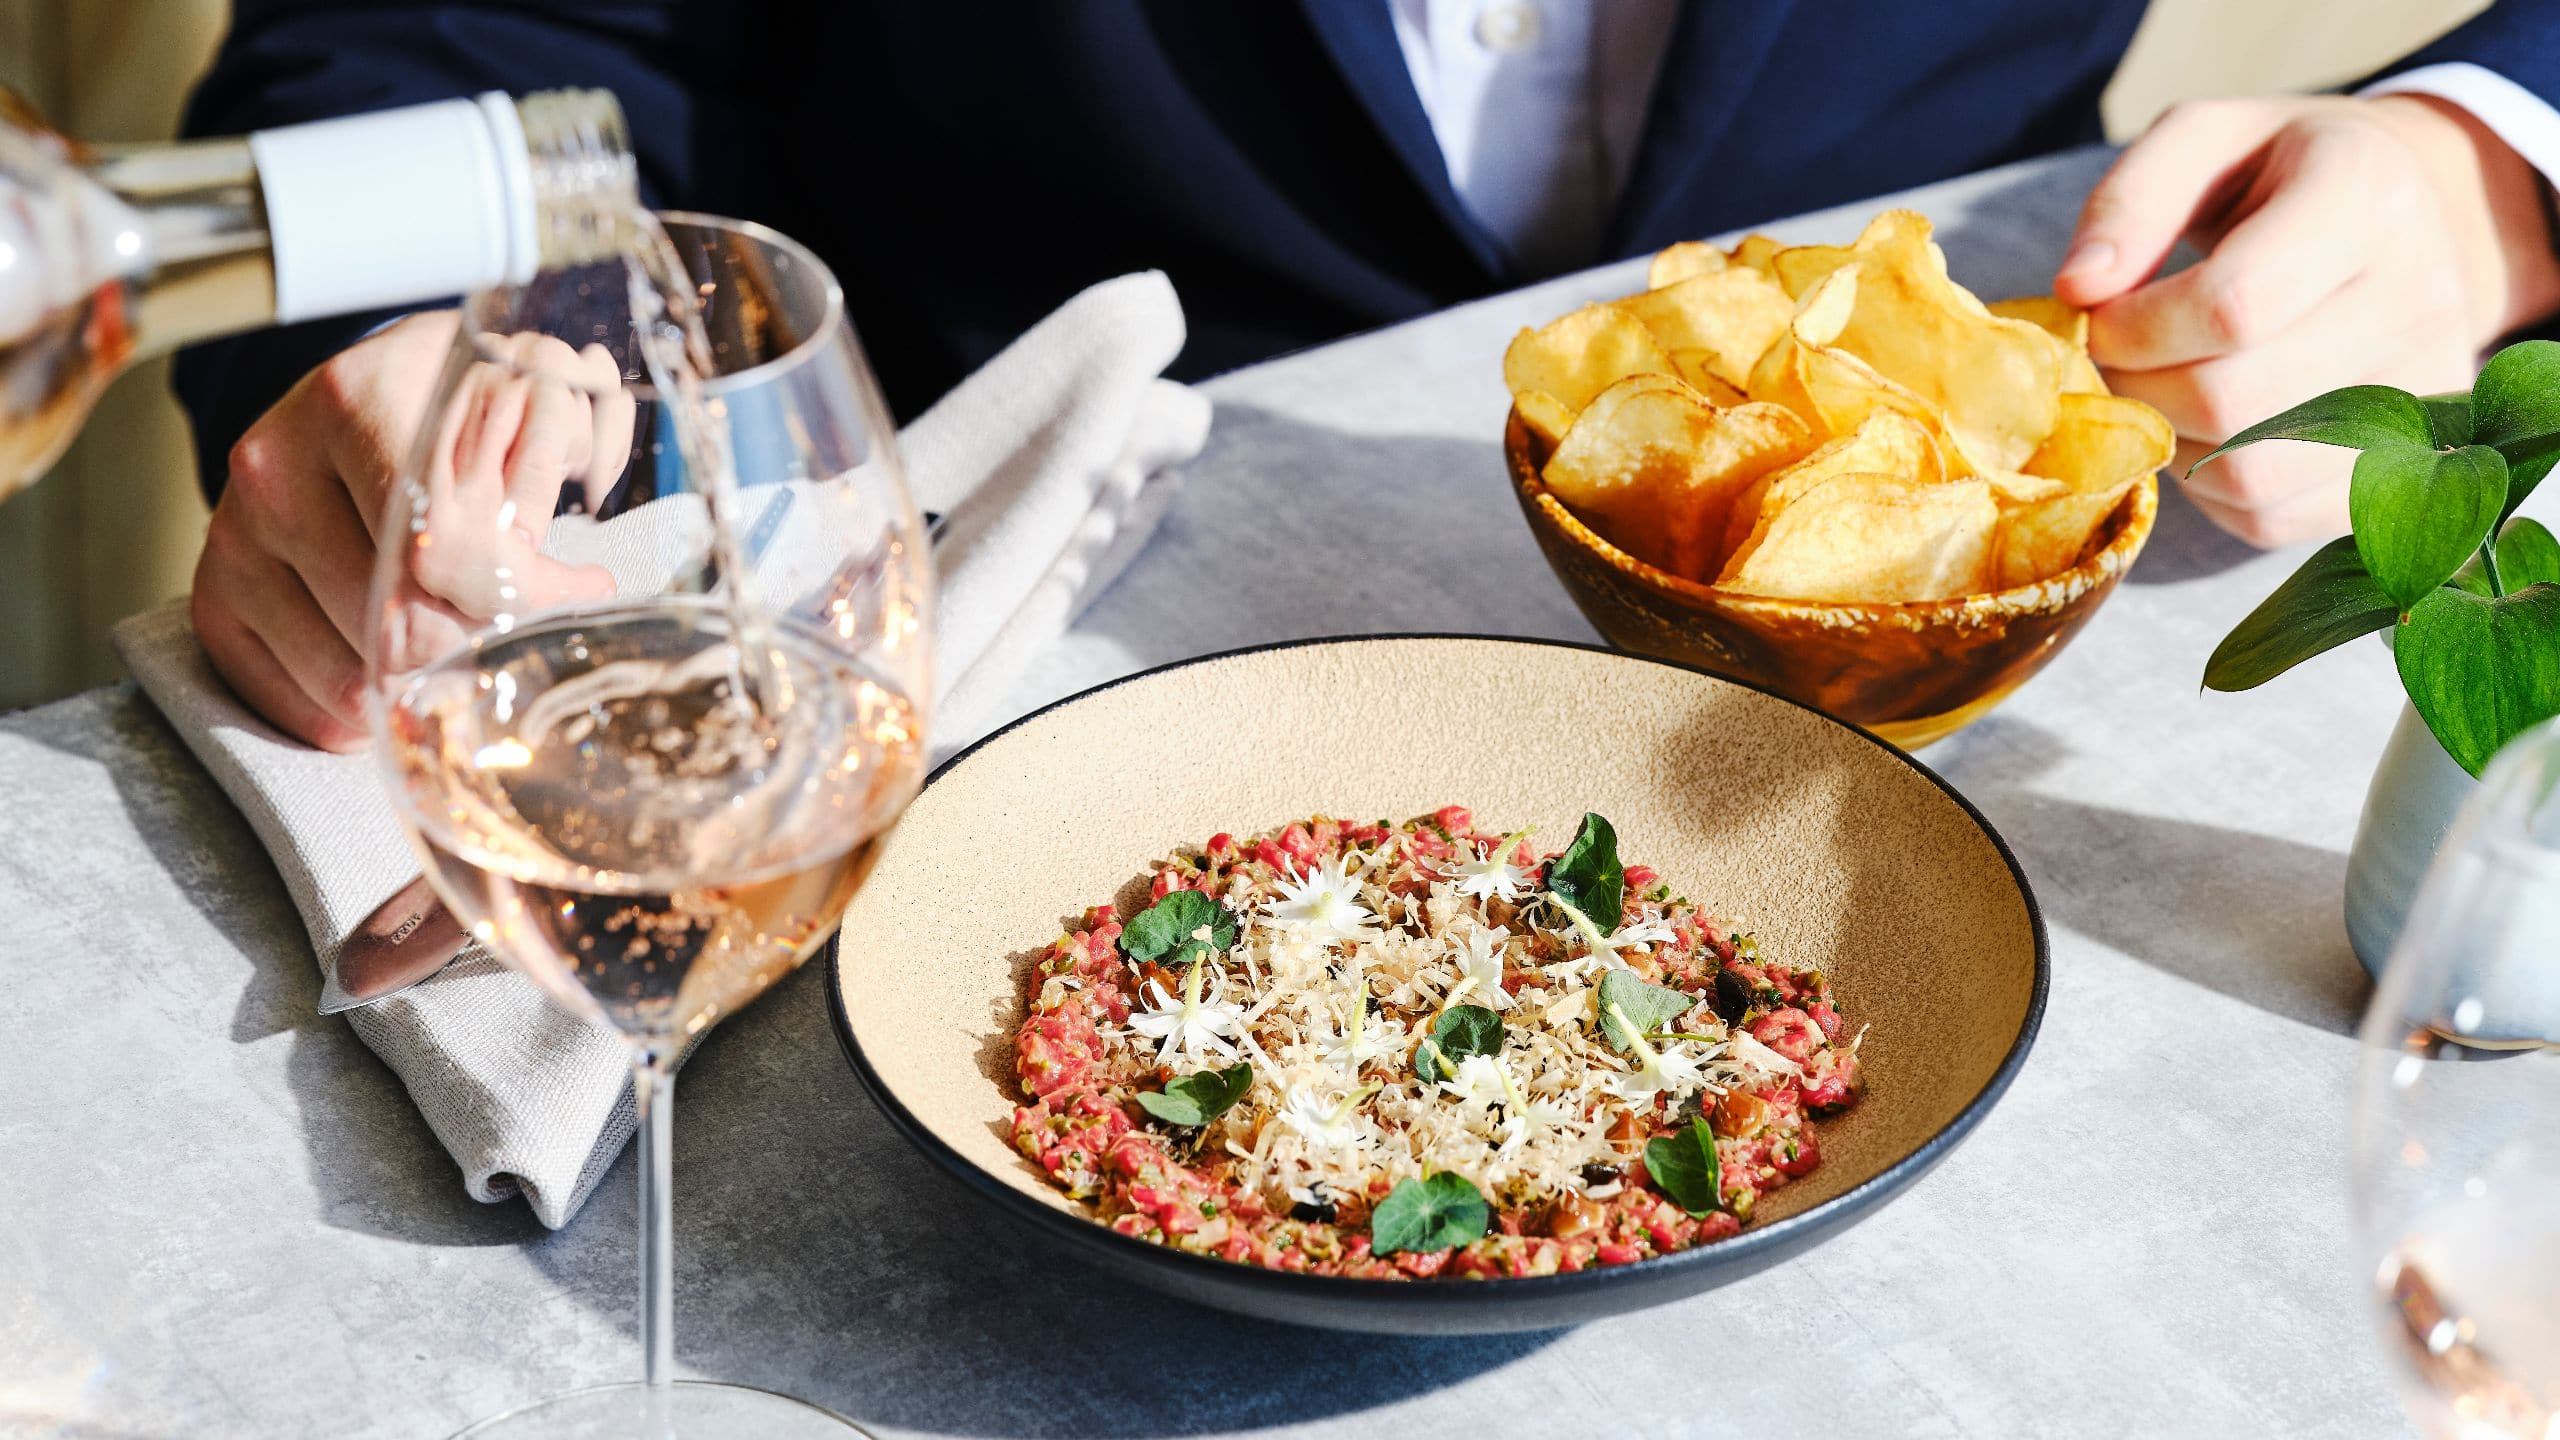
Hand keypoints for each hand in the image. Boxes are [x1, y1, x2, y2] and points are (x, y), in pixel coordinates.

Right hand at [192, 313, 629, 749]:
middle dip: (481, 645)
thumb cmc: (473, 401)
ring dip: (425, 688)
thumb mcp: (541, 386)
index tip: (581, 591)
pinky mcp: (215, 595)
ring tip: (470, 649)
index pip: (442, 544)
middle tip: (533, 633)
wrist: (380, 396)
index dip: (521, 593)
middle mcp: (277, 466)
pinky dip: (359, 716)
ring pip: (348, 674)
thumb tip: (559, 567)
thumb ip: (560, 454)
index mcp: (357, 401)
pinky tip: (407, 680)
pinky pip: (289, 700)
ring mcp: (235, 534)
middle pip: (396, 620)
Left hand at [2054, 94, 2559, 546]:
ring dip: (2166, 444)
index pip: (2234, 305)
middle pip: (2233, 400)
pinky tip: (2205, 428)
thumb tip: (2077, 289)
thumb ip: (2130, 202)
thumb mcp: (2201, 143)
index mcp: (2367, 198)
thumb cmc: (2276, 176)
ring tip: (2158, 390)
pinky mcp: (2399, 464)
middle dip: (2137, 389)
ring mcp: (2423, 392)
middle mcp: (2421, 297)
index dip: (2135, 328)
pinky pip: (2270, 518)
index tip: (2100, 316)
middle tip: (2116, 360)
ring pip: (2249, 473)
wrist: (2399, 217)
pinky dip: (2207, 487)